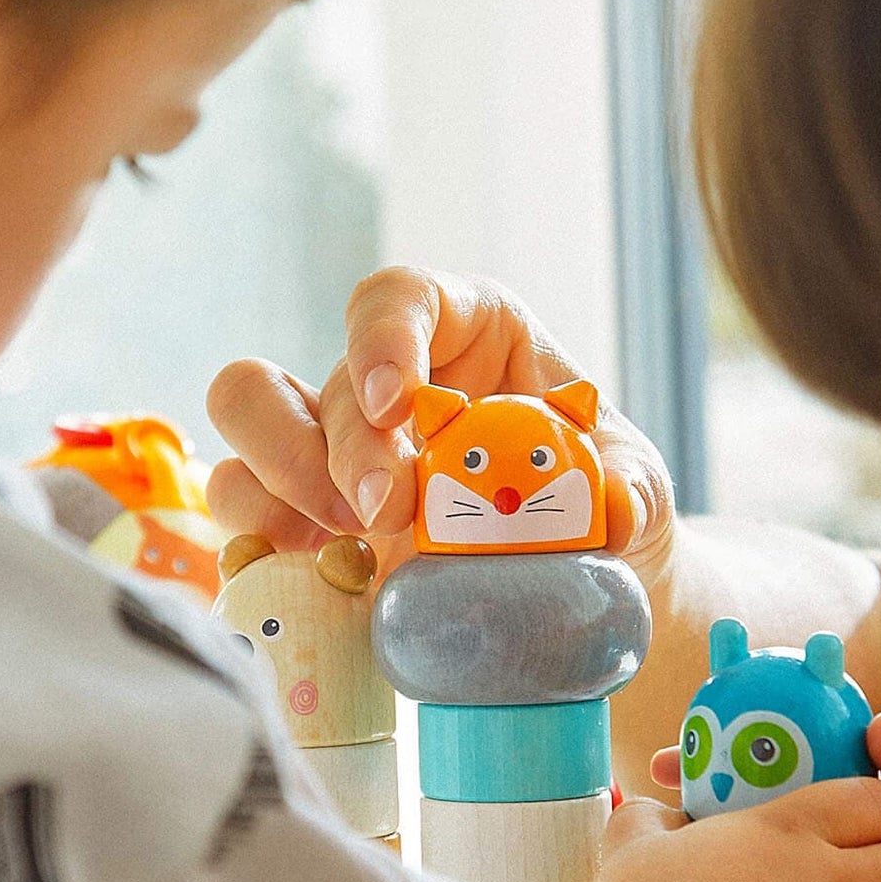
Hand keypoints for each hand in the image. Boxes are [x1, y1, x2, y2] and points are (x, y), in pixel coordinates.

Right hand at [205, 268, 675, 577]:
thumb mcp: (637, 488)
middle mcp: (383, 383)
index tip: (397, 402)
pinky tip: (315, 584)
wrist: (579, 576)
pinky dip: (261, 549)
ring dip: (283, 486)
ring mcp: (333, 449)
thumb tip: (609, 514)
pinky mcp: (306, 520)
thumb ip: (628, 493)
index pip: (396, 297)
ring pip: (247, 425)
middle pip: (319, 379)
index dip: (382, 338)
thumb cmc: (602, 501)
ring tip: (354, 549)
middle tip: (389, 512)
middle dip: (342, 448)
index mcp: (463, 331)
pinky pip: (243, 516)